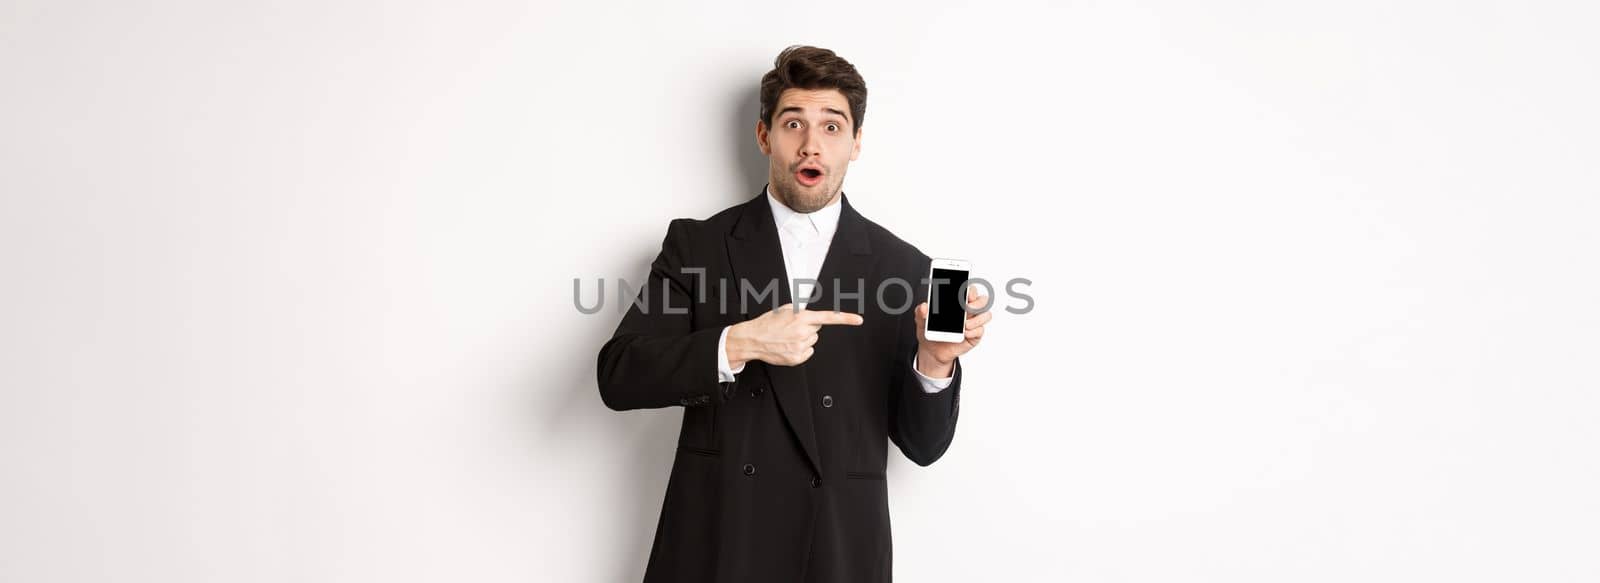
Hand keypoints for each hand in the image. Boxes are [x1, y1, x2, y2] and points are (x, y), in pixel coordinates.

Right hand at [727, 303, 864, 366]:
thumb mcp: (785, 309)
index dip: (846, 318)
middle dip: (808, 327)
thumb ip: (802, 310)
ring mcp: (800, 346)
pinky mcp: (797, 358)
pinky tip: (788, 346)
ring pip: (813, 341)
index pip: (829, 317)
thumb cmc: (767, 323)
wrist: (753, 339)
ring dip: (804, 338)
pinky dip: (801, 349)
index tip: (858, 320)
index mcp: (802, 317)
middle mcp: (803, 332)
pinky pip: (808, 352)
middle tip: (793, 328)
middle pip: (818, 329)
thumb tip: (812, 314)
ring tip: (788, 337)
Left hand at [913, 286, 990, 377]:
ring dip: (977, 318)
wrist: (932, 350)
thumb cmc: (931, 331)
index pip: (970, 290)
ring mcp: (974, 322)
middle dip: (977, 302)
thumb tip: (923, 306)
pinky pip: (980, 330)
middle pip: (982, 300)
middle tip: (968, 307)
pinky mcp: (975, 335)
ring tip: (964, 325)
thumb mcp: (922, 320)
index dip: (971, 289)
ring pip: (986, 314)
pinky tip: (965, 333)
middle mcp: (969, 310)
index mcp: (958, 302)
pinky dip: (974, 331)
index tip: (967, 292)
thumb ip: (921, 312)